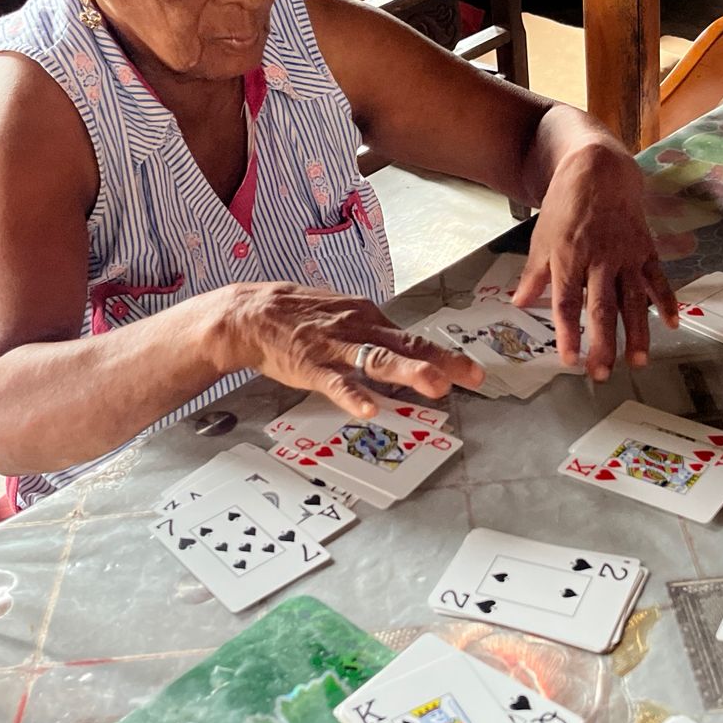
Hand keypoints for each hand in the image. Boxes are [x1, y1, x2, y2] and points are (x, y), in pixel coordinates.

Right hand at [216, 282, 483, 414]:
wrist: (250, 313)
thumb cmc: (297, 315)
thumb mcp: (342, 314)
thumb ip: (371, 333)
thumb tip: (400, 349)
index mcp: (368, 319)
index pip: (412, 340)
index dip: (445, 356)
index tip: (472, 371)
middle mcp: (358, 329)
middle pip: (406, 347)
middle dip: (442, 362)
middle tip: (472, 376)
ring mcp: (335, 348)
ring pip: (377, 360)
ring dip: (408, 373)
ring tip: (435, 386)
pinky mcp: (310, 365)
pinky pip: (335, 382)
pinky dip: (352, 396)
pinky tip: (368, 409)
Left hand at [512, 141, 677, 379]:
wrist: (598, 171)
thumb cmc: (565, 207)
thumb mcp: (541, 240)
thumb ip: (533, 276)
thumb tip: (521, 305)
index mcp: (569, 258)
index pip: (567, 303)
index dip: (569, 334)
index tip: (570, 360)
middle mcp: (599, 260)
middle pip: (602, 308)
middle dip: (604, 344)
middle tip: (602, 373)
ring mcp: (626, 256)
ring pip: (634, 300)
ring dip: (638, 333)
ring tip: (639, 361)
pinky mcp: (645, 250)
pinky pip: (658, 279)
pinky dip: (667, 301)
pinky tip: (674, 324)